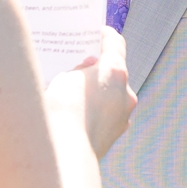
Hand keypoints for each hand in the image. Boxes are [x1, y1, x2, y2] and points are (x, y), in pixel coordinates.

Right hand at [46, 27, 135, 158]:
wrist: (64, 154)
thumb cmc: (61, 111)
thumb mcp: (63, 80)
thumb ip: (79, 70)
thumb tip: (88, 70)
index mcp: (114, 72)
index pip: (115, 44)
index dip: (105, 35)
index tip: (98, 33)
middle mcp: (126, 93)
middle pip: (115, 73)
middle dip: (99, 69)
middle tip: (80, 65)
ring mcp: (123, 116)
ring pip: (112, 96)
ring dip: (98, 92)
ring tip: (75, 92)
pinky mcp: (115, 135)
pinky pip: (107, 115)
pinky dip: (96, 111)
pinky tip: (77, 114)